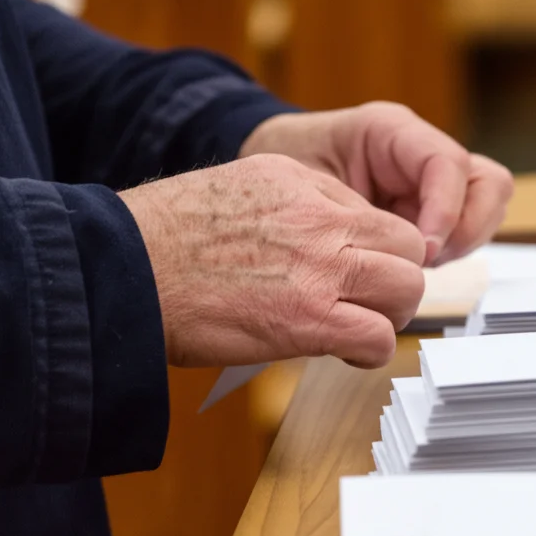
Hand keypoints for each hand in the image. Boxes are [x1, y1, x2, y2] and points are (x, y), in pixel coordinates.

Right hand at [119, 154, 424, 368]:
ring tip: (360, 327)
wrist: (127, 267)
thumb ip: (298, 203)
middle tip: (371, 302)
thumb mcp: (245, 186)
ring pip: (407, 288)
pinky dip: (371, 350)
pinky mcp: (308, 318)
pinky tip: (347, 351)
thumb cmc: (169, 235)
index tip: (361, 273)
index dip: (378, 251)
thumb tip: (330, 232)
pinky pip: (378, 336)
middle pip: (408, 248)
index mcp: (305, 184)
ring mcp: (320, 268)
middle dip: (397, 279)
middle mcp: (321, 220)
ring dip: (390, 314)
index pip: (379, 216)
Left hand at [239, 102, 514, 265]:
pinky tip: (412, 263)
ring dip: (464, 242)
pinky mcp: (433, 208)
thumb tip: (394, 253)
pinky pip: (466, 229)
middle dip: (467, 228)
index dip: (446, 210)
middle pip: (488, 183)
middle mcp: (422, 152)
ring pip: (488, 205)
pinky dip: (451, 251)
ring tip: (418, 263)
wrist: (266, 169)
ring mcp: (433, 181)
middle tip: (426, 258)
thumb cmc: (279, 168)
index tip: (423, 249)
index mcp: (391, 131)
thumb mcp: (304, 184)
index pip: (448, 163)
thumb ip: (350, 214)